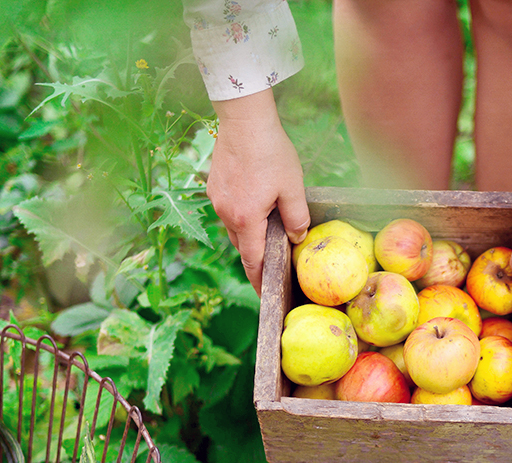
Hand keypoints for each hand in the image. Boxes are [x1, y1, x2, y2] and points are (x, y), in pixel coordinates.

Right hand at [207, 90, 310, 294]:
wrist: (244, 119)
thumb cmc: (271, 152)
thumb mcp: (293, 188)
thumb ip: (296, 217)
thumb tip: (297, 237)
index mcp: (246, 219)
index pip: (253, 261)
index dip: (260, 280)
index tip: (264, 295)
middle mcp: (226, 213)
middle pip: (243, 246)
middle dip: (256, 259)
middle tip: (272, 267)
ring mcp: (217, 199)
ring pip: (235, 228)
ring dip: (249, 235)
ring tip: (266, 234)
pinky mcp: (214, 185)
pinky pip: (229, 210)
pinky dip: (242, 216)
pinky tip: (255, 206)